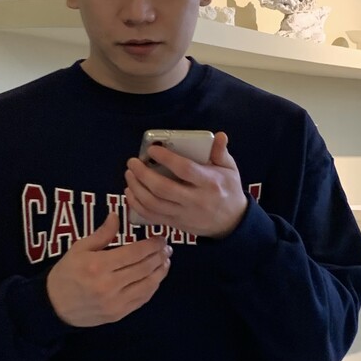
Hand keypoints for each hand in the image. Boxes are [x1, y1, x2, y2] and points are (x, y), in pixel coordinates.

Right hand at [46, 210, 170, 326]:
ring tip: (166, 260)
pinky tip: (156, 277)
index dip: (152, 244)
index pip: (135, 252)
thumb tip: (117, 215)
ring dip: (161, 271)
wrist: (54, 306)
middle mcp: (110, 285)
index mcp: (99, 265)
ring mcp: (116, 302)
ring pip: (148, 285)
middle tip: (167, 247)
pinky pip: (142, 299)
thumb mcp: (79, 248)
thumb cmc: (66, 273)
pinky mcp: (119, 314)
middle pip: (145, 268)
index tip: (160, 237)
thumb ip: (102, 234)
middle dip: (159, 255)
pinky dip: (153, 286)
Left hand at [124, 132, 247, 238]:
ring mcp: (183, 214)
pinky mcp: (175, 224)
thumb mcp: (230, 170)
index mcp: (209, 183)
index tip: (152, 150)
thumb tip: (219, 136)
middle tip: (133, 162)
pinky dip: (137, 205)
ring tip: (129, 175)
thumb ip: (221, 153)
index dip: (166, 158)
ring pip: (153, 204)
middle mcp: (195, 200)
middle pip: (163, 188)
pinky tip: (130, 192)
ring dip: (137, 188)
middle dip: (143, 174)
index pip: (185, 170)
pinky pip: (152, 217)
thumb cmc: (228, 191)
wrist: (231, 222)